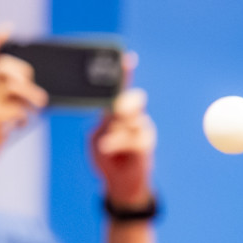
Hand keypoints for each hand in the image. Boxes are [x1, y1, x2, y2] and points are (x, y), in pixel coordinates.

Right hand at [0, 31, 46, 162]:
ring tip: (41, 102)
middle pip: (6, 69)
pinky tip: (21, 124)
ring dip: (32, 95)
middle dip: (23, 75)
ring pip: (15, 87)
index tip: (8, 26)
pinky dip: (25, 117)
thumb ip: (11, 86)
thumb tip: (29, 81)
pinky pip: (19, 111)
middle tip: (32, 88)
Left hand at [91, 55, 156, 208]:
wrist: (118, 183)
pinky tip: (108, 149)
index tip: (127, 58)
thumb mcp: (96, 136)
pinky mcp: (146, 144)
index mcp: (116, 110)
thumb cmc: (105, 157)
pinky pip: (133, 138)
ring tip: (105, 144)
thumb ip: (104, 122)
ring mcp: (141, 129)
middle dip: (125, 103)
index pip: (120, 87)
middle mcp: (132, 116)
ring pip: (131, 120)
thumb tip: (114, 113)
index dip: (124, 72)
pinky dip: (118, 144)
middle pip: (133, 99)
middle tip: (117, 110)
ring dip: (116, 132)